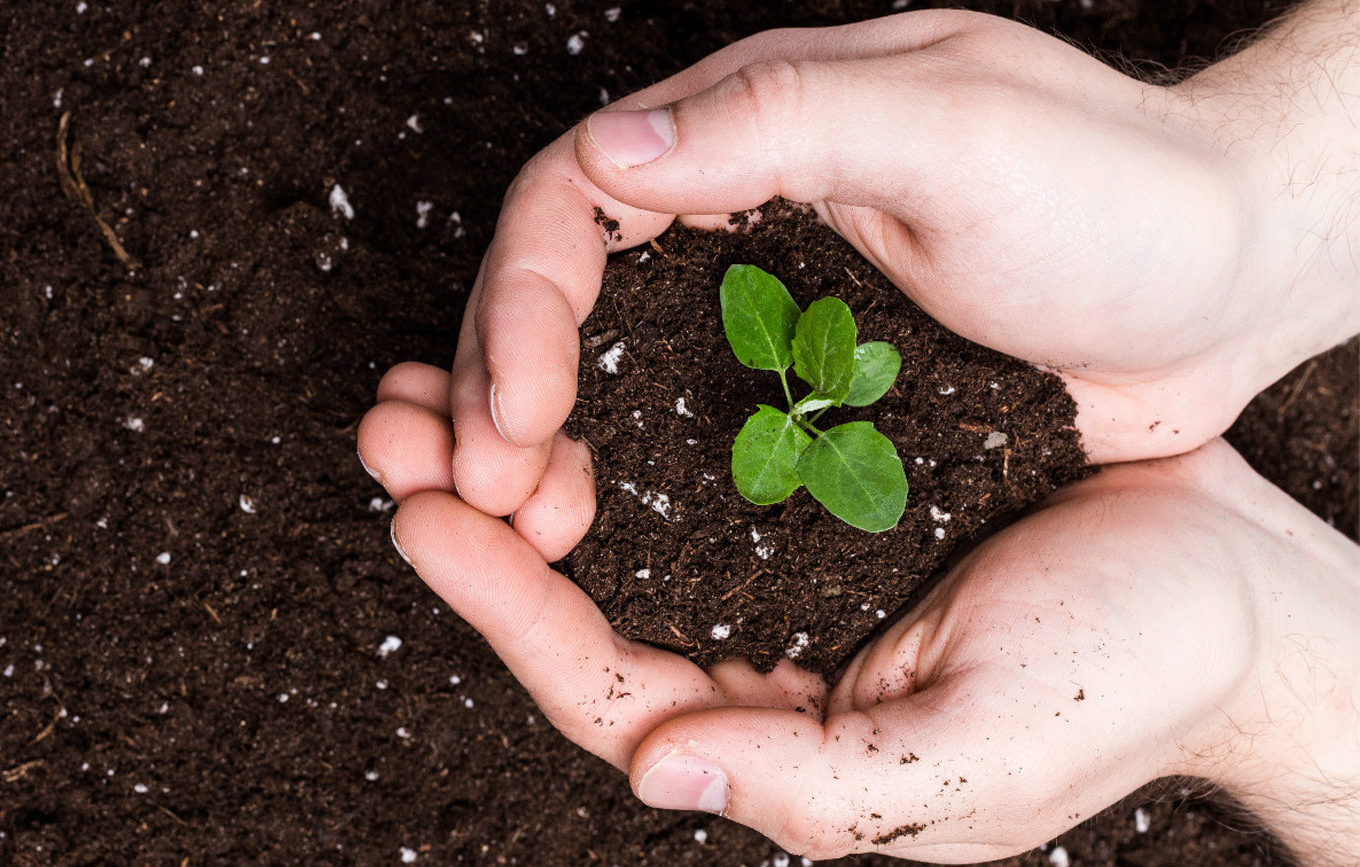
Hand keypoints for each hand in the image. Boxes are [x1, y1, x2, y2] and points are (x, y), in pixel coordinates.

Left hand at [361, 372, 1359, 862]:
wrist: (1239, 582)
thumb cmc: (1130, 675)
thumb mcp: (976, 754)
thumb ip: (815, 785)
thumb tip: (654, 771)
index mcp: (781, 748)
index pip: (599, 688)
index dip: (501, 605)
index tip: (425, 511)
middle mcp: (757, 677)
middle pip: (571, 612)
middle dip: (472, 519)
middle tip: (392, 423)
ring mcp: (776, 592)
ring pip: (607, 539)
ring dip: (513, 462)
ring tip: (431, 387)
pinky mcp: (809, 510)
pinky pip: (676, 476)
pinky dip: (603, 426)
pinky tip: (557, 374)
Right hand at [452, 8, 1359, 517]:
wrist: (1234, 283)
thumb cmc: (1119, 188)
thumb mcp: (957, 129)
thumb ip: (781, 121)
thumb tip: (605, 151)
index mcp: (749, 129)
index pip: (572, 202)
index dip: (513, 304)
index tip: (506, 413)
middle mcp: (734, 215)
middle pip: (558, 293)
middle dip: (488, 386)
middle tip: (469, 492)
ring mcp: (763, 310)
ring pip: (600, 369)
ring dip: (532, 443)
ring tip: (510, 525)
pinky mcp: (802, 393)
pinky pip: (674, 432)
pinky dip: (613, 477)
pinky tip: (586, 533)